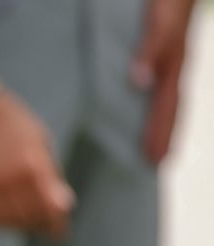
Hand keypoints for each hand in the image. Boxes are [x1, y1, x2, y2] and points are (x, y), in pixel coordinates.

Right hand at [0, 92, 74, 239]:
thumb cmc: (10, 123)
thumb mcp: (39, 142)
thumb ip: (51, 175)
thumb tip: (62, 205)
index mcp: (31, 165)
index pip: (49, 208)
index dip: (57, 224)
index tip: (59, 232)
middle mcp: (8, 178)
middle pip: (29, 218)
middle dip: (40, 225)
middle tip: (44, 226)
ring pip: (6, 221)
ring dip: (18, 226)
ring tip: (24, 221)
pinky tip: (3, 217)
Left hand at [133, 0, 196, 163]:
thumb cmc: (166, 2)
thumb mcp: (158, 25)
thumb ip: (150, 51)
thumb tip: (140, 82)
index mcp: (172, 66)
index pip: (167, 108)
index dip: (162, 133)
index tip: (158, 160)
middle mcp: (171, 66)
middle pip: (168, 107)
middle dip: (164, 133)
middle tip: (158, 161)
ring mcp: (166, 58)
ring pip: (163, 95)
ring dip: (159, 118)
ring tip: (154, 139)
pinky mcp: (157, 48)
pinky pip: (154, 80)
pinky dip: (149, 95)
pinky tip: (141, 99)